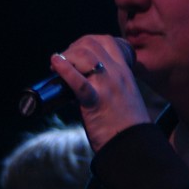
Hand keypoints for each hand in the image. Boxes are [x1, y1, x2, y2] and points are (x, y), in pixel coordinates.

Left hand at [51, 34, 149, 150]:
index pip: (107, 41)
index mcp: (125, 72)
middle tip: (62, 60)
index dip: (87, 41)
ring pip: (84, 56)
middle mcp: (118, 74)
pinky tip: (55, 62)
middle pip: (92, 44)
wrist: (134, 147)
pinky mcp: (96, 102)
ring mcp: (108, 86)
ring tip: (55, 65)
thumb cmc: (127, 126)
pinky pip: (79, 82)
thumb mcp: (125, 96)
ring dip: (66, 56)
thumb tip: (84, 81)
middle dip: (73, 48)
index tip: (76, 52)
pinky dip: (64, 69)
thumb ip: (110, 85)